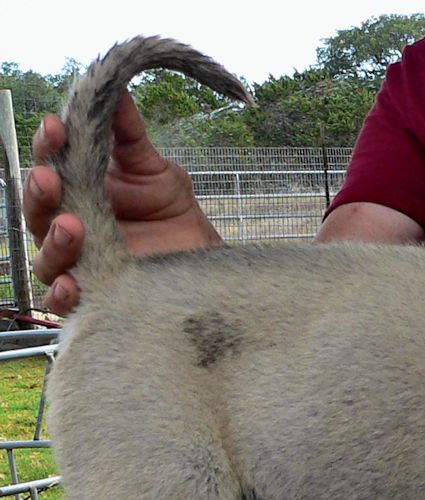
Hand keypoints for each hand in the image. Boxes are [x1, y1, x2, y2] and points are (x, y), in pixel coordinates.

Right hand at [25, 93, 220, 314]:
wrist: (203, 261)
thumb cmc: (172, 213)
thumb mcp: (156, 171)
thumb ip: (131, 136)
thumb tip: (118, 89)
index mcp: (77, 189)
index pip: (49, 164)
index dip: (48, 146)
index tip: (58, 128)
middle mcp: (68, 225)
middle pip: (37, 211)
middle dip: (40, 192)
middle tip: (51, 178)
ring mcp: (78, 263)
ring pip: (46, 256)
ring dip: (53, 242)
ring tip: (71, 227)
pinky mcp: (95, 297)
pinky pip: (65, 301)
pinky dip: (63, 293)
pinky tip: (70, 284)